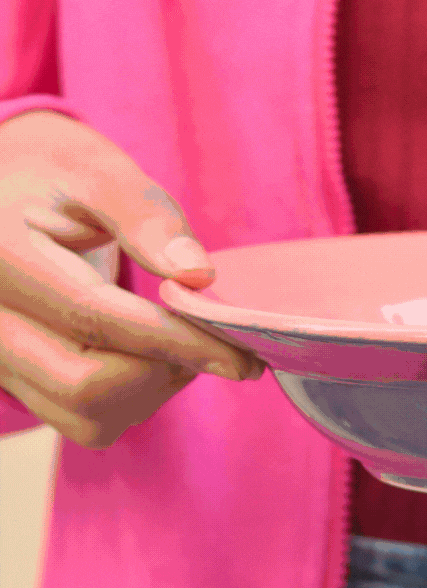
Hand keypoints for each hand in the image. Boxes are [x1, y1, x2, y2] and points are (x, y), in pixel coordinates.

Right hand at [0, 111, 263, 447]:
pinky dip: (132, 400)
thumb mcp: (95, 168)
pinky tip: (151, 355)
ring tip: (181, 338)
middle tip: (214, 341)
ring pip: (86, 413)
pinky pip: (79, 419)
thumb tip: (198, 277)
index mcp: (2, 259)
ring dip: (154, 388)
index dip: (175, 339)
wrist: (2, 192)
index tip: (241, 352)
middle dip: (167, 369)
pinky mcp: (15, 380)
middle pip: (85, 383)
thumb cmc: (51, 173)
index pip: (94, 316)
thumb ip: (146, 216)